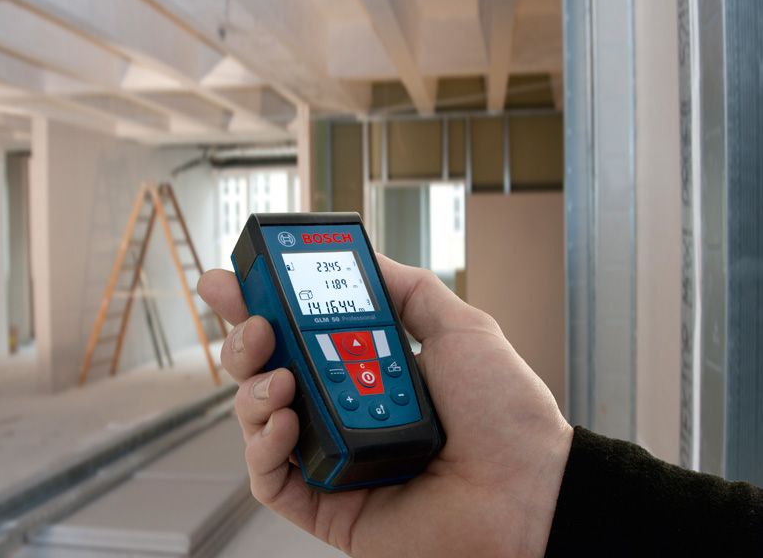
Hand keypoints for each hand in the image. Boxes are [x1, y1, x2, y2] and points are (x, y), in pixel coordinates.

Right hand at [198, 254, 572, 557]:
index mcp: (368, 368)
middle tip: (256, 324)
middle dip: (245, 341)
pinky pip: (270, 479)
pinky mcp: (327, 503)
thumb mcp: (461, 329)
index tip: (231, 280)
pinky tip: (286, 423)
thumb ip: (409, 291)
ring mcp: (332, 457)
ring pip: (258, 420)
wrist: (531, 490)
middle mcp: (343, 410)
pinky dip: (263, 448)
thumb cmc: (505, 415)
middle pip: (267, 371)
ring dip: (253, 390)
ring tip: (281, 379)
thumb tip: (366, 260)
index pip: (298, 332)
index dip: (259, 305)